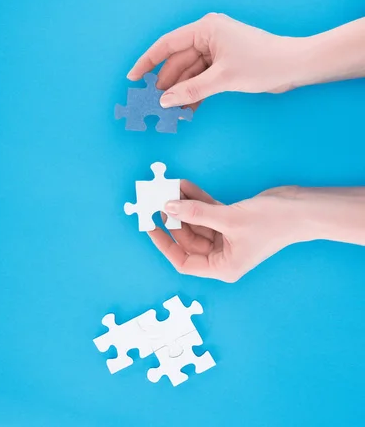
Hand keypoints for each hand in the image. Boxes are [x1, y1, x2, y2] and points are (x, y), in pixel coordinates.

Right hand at [128, 13, 299, 107]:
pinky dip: (195, 93)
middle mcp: (208, 36)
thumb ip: (192, 89)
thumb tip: (166, 100)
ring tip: (170, 112)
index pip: (167, 45)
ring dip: (181, 92)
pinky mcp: (224, 64)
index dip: (147, 62)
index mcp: (205, 29)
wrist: (295, 66)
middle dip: (167, 83)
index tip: (133, 78)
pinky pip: (202, 78)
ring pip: (190, 73)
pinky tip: (187, 109)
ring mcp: (216, 50)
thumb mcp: (224, 78)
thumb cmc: (264, 63)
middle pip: (178, 61)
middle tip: (152, 105)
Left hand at [149, 181, 304, 281]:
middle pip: (188, 239)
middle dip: (174, 219)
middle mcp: (223, 254)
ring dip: (184, 205)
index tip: (150, 228)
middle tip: (158, 201)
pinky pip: (207, 210)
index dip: (165, 245)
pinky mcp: (232, 220)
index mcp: (223, 266)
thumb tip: (168, 206)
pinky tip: (184, 186)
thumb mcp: (229, 219)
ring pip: (197, 222)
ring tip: (169, 188)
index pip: (184, 262)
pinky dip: (197, 199)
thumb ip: (197, 212)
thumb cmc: (271, 223)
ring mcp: (227, 236)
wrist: (301, 208)